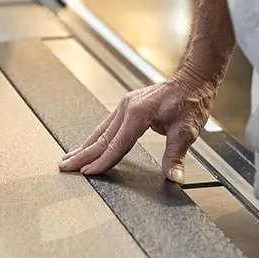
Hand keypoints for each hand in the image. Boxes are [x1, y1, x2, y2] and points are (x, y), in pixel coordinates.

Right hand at [58, 75, 215, 182]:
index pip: (116, 145)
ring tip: (68, 158)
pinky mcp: (127, 106)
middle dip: (82, 155)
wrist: (193, 80)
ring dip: (84, 146)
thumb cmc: (191, 101)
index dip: (101, 161)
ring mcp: (125, 106)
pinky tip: (88, 145)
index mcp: (138, 114)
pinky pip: (107, 125)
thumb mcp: (187, 131)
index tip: (87, 173)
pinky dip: (95, 138)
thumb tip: (175, 177)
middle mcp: (127, 108)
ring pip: (100, 131)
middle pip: (101, 138)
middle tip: (64, 167)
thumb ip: (176, 156)